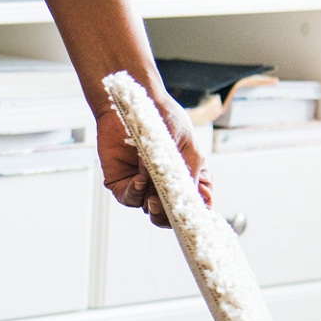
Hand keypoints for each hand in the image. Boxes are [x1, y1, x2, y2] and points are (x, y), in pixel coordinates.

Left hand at [95, 99, 212, 227]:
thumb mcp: (185, 142)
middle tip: (172, 210)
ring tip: (155, 195)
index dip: (197, 213)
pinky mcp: (123, 183)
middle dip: (172, 217)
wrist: (133, 103)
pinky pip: (129, 198)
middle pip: (171, 216)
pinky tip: (140, 180)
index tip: (197, 214)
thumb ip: (188, 169)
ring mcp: (144, 186)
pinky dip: (135, 193)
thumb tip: (188, 194)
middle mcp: (165, 186)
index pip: (194, 205)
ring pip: (150, 210)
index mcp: (186, 178)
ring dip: (154, 205)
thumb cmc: (164, 118)